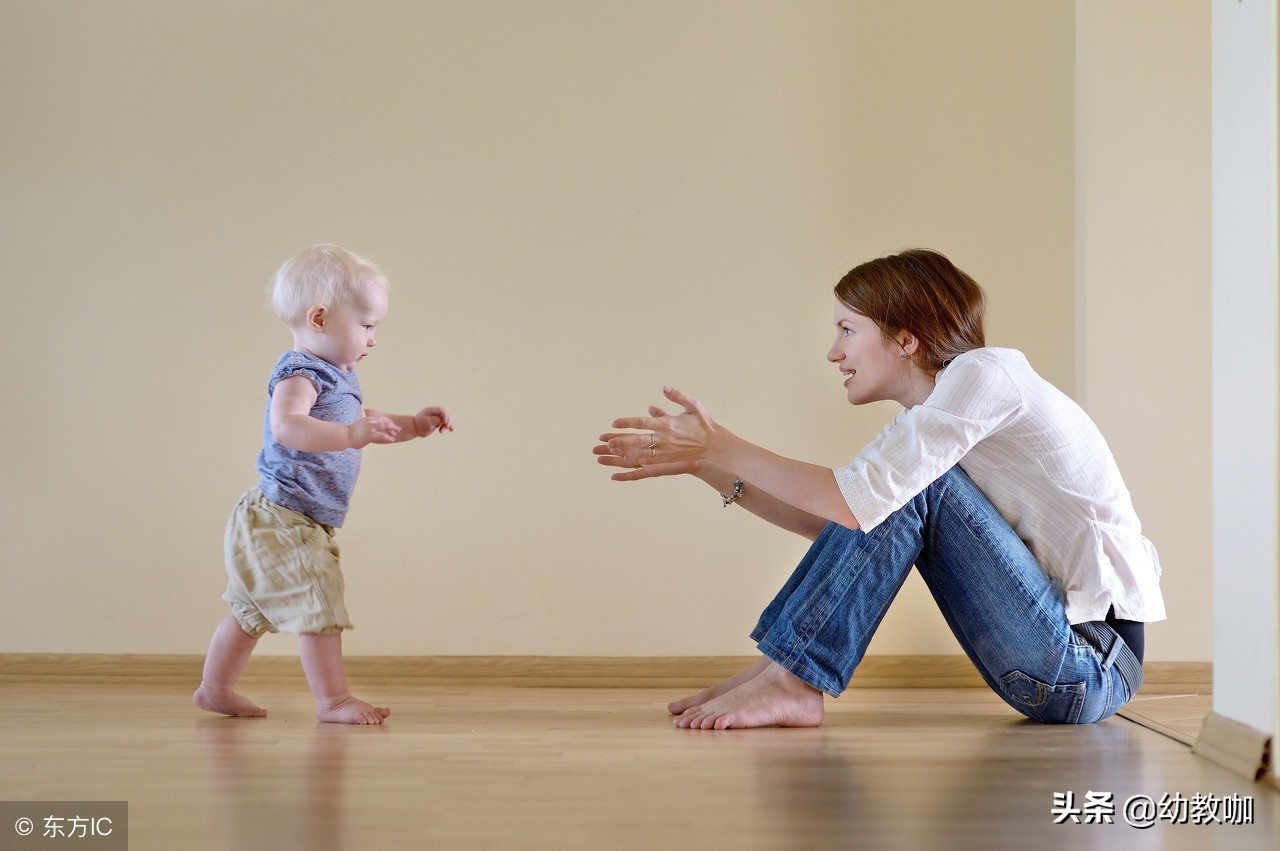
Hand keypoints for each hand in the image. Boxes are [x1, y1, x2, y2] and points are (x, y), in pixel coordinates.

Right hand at [348, 415, 400, 447]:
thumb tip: (365, 427)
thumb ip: (363, 425)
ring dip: (391, 430)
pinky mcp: (370, 435)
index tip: (392, 424)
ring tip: (397, 433)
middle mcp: (370, 422)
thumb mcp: (358, 426)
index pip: (380, 419)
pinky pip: (381, 436)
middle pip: (384, 422)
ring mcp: (371, 428)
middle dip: (392, 425)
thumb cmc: (349, 432)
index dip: (387, 422)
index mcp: (368, 419)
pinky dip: (387, 437)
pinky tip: (392, 440)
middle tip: (398, 428)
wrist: (344, 435)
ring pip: (384, 428)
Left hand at [414, 406, 453, 436]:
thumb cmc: (420, 425)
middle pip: (445, 414)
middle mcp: (434, 413)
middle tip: (446, 426)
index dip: (445, 415)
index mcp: (431, 410)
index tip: (445, 422)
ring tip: (446, 430)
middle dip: (447, 420)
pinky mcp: (436, 422)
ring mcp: (436, 417)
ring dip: (447, 425)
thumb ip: (437, 420)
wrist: (413, 429)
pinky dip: (447, 426)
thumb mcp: (428, 422)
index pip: (441, 410)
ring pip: (445, 420)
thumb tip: (444, 420)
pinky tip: (451, 430)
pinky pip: (443, 423)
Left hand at [595, 387, 719, 473]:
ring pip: (639, 455)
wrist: (715, 446)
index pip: (643, 423)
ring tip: (607, 453)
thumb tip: (664, 388)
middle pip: (638, 441)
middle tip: (605, 442)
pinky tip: (619, 470)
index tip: (614, 423)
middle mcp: (665, 440)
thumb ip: (678, 397)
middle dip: (620, 441)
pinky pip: (646, 466)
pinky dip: (632, 468)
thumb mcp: (693, 406)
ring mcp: (665, 453)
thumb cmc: (704, 424)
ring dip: (623, 454)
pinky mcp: (667, 463)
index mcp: (669, 424)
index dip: (628, 423)